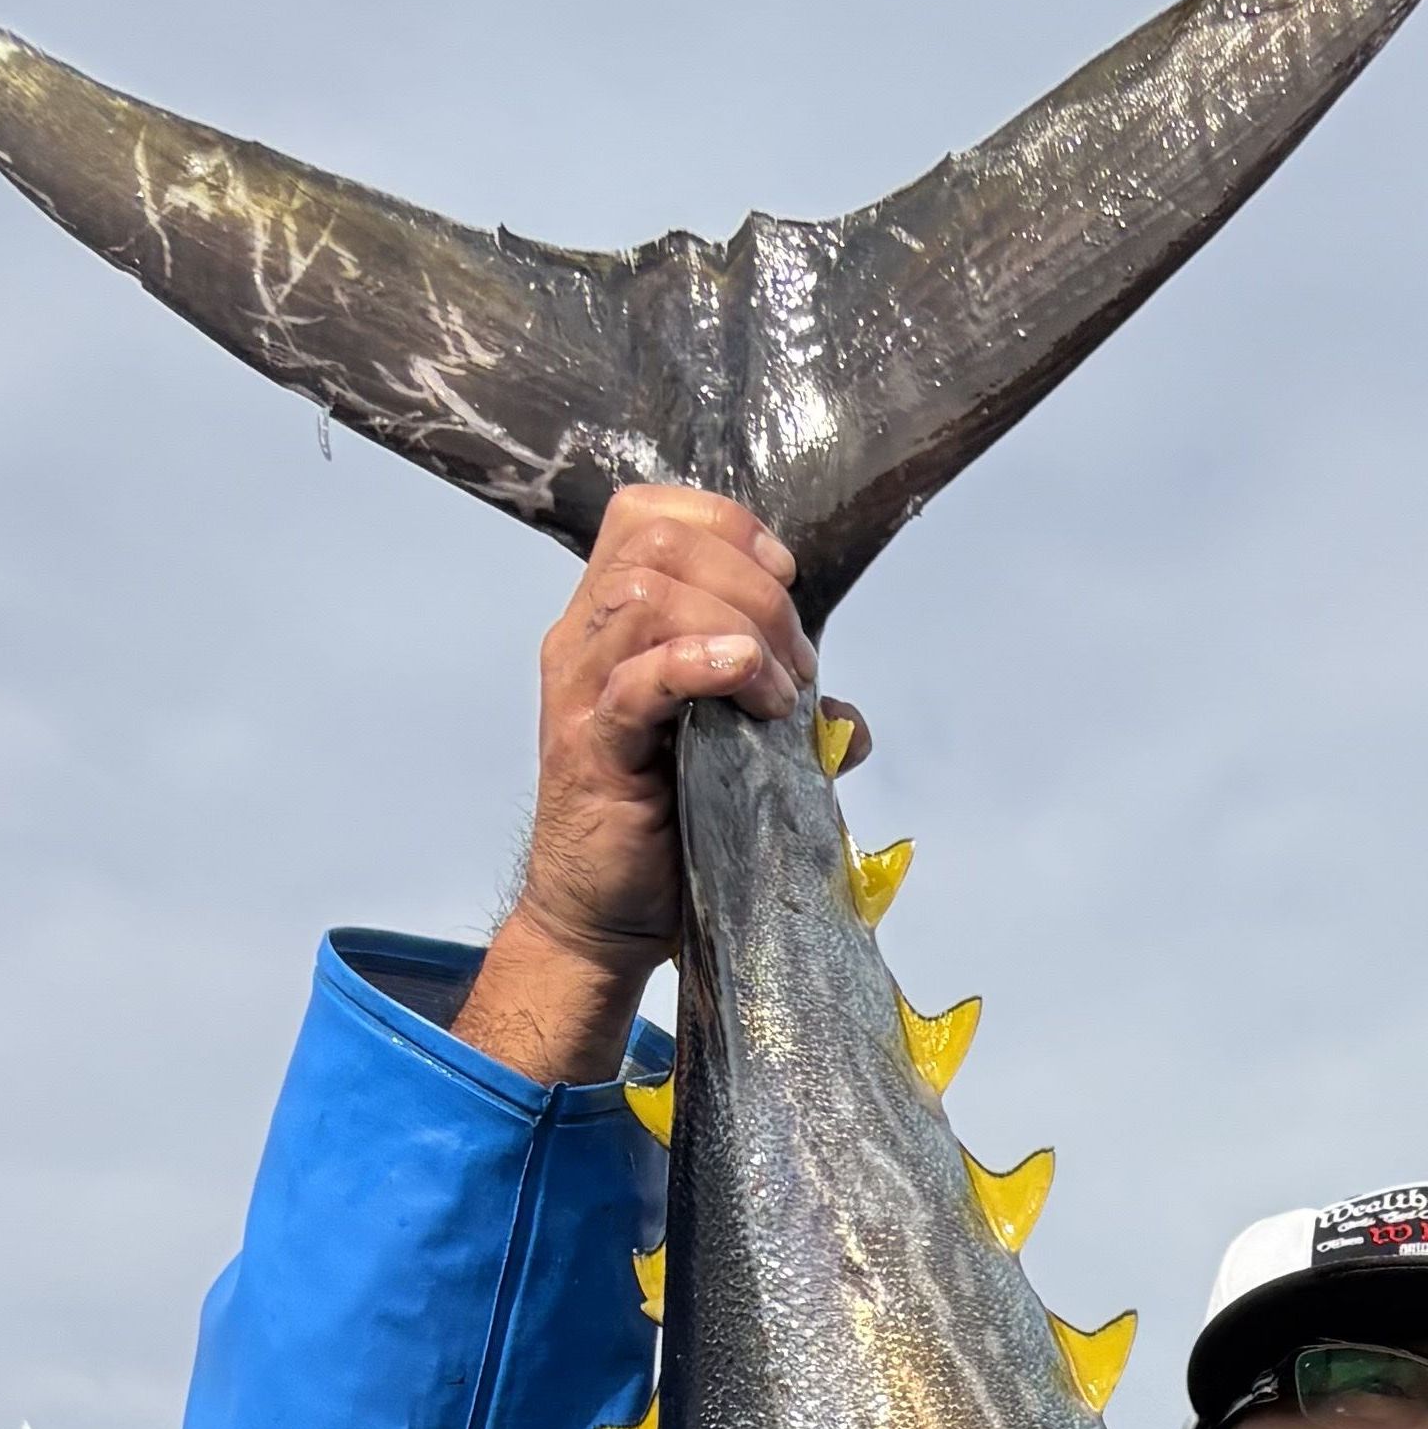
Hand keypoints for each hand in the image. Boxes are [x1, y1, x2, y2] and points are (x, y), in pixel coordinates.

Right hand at [453, 485, 839, 1086]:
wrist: (608, 915)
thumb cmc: (667, 828)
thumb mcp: (737, 754)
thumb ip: (783, 719)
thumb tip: (847, 720)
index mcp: (613, 618)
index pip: (651, 513)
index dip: (728, 525)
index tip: (786, 581)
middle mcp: (585, 637)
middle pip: (659, 543)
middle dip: (750, 585)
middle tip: (796, 663)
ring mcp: (581, 688)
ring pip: (646, 595)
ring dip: (737, 627)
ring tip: (778, 694)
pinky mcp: (590, 746)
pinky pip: (636, 678)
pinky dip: (702, 664)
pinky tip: (751, 687)